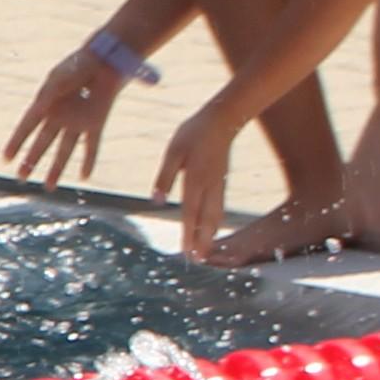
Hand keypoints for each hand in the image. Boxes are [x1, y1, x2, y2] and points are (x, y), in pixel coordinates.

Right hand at [2, 44, 127, 184]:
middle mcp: (59, 116)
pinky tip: (85, 177)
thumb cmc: (78, 66)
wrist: (106, 60)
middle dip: (31, 161)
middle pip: (42, 144)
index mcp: (45, 103)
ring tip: (48, 187)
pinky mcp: (95, 123)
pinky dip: (89, 161)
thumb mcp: (57, 80)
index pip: (26, 127)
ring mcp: (77, 121)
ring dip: (56, 169)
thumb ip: (47, 96)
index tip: (6, 159)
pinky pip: (91, 146)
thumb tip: (36, 111)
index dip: (16, 143)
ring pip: (64, 151)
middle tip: (21, 178)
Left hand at [152, 96, 248, 260]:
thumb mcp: (173, 151)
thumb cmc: (193, 133)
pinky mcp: (222, 181)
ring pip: (216, 215)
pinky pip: (219, 207)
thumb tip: (156, 200)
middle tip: (198, 260)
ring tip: (205, 251)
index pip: (190, 213)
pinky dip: (215, 222)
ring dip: (210, 234)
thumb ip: (165, 176)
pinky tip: (211, 229)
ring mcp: (219, 184)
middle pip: (206, 220)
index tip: (186, 251)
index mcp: (195, 180)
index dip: (188, 234)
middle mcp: (210, 186)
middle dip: (203, 241)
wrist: (223, 119)